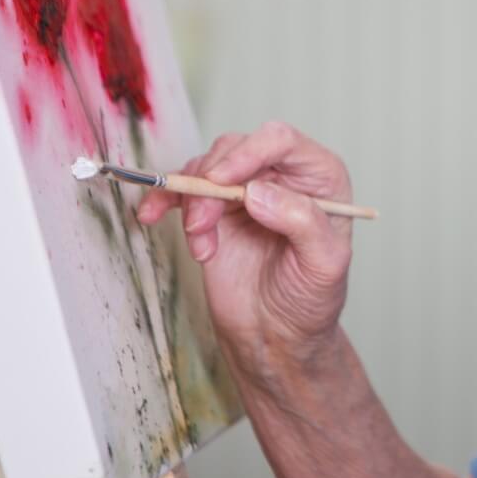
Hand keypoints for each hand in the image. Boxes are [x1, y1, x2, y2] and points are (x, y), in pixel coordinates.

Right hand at [136, 121, 354, 380]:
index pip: (281, 141)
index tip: (220, 180)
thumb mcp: (324, 264)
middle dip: (212, 183)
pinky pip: (184, 189)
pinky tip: (152, 215)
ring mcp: (245, 190)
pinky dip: (165, 199)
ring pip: (207, 167)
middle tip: (202, 224)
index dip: (248, 151)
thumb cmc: (310, 300)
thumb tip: (257, 191)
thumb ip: (301, 222)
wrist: (276, 336)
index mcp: (319, 178)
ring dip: (192, 200)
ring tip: (201, 244)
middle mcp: (282, 175)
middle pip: (237, 148)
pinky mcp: (214, 210)